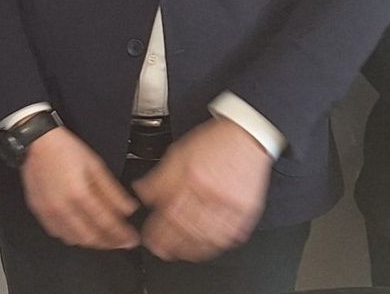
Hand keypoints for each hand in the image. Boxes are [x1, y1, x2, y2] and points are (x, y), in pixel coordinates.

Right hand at [18, 124, 138, 249]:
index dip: (122, 234)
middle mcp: (62, 206)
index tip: (131, 238)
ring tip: (105, 239)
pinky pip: (58, 233)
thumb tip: (128, 209)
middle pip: (91, 236)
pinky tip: (81, 232)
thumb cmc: (65, 150)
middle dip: (109, 243)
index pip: (106, 222)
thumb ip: (112, 191)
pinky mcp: (39, 212)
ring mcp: (49, 211)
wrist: (37, 143)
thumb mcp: (95, 165)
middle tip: (121, 242)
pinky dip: (73, 237)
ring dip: (92, 242)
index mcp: (79, 193)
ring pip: (74, 239)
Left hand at [134, 118, 271, 261]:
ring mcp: (231, 203)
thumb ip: (159, 176)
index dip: (157, 229)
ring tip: (182, 254)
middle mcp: (211, 192)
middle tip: (162, 251)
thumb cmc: (215, 144)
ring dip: (193, 249)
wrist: (248, 136)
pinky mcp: (247, 210)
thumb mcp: (178, 153)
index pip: (169, 210)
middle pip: (188, 226)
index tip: (150, 238)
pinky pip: (232, 234)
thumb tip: (141, 192)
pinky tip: (208, 247)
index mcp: (192, 177)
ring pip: (209, 234)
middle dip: (172, 244)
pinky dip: (218, 244)